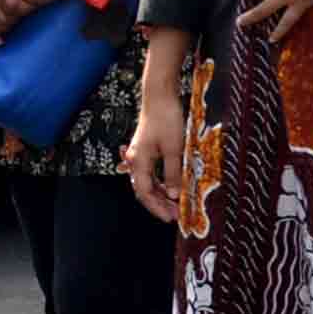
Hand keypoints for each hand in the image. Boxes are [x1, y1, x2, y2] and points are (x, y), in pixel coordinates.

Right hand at [123, 73, 189, 223]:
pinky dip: (161, 182)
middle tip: (176, 214)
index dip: (157, 208)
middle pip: (144, 189)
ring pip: (148, 182)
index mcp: (139, 162)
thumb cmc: (166, 119)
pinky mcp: (147, 149)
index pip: (144, 193)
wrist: (160, 96)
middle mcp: (136, 160)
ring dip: (161, 194)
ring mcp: (140, 155)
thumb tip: (176, 195)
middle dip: (160, 204)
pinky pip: (152, 172)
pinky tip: (172, 187)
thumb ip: (174, 174)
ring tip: (176, 203)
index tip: (170, 218)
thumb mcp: (174, 149)